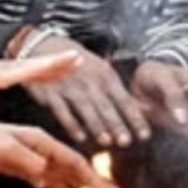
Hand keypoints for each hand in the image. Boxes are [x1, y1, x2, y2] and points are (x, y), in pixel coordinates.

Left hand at [0, 116, 121, 187]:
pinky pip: (44, 177)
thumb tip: (45, 177)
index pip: (72, 162)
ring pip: (60, 173)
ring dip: (78, 185)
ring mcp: (26, 157)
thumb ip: (26, 162)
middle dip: (93, 182)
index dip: (93, 179)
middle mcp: (36, 149)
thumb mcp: (0, 150)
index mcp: (37, 142)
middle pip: (71, 168)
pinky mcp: (15, 165)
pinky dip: (57, 185)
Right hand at [26, 37, 150, 147]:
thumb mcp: (99, 68)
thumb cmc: (76, 62)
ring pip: (86, 109)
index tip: (144, 134)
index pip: (124, 100)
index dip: (134, 118)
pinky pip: (62, 111)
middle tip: (126, 141)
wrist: (43, 47)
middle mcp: (89, 81)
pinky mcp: (51, 94)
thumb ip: (114, 89)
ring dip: (97, 126)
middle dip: (117, 124)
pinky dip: (71, 124)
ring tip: (106, 141)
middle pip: (106, 106)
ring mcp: (69, 87)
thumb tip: (134, 110)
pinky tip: (79, 137)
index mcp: (105, 75)